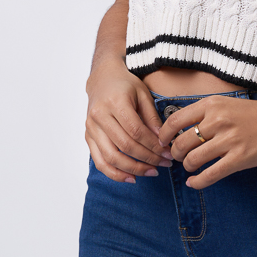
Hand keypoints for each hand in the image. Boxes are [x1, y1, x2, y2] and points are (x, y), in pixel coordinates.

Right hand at [85, 60, 173, 182]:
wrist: (102, 79)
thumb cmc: (125, 85)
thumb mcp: (143, 94)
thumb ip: (152, 117)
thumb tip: (162, 141)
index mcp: (115, 102)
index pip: (136, 131)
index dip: (153, 145)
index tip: (168, 153)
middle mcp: (99, 116)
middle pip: (125, 146)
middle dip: (147, 159)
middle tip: (164, 164)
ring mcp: (91, 128)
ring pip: (110, 158)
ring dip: (133, 169)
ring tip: (151, 172)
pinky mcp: (88, 137)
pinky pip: (100, 161)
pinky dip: (114, 173)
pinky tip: (130, 177)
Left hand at [156, 94, 256, 189]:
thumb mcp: (228, 104)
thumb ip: (206, 114)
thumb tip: (180, 130)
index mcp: (212, 105)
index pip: (175, 121)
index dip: (164, 135)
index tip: (163, 143)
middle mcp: (218, 120)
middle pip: (180, 143)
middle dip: (175, 154)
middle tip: (179, 158)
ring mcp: (229, 140)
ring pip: (193, 160)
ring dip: (187, 167)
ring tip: (191, 167)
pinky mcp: (240, 158)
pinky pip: (211, 174)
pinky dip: (198, 182)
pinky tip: (195, 182)